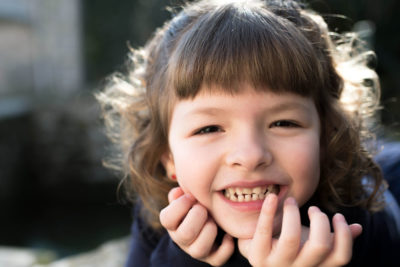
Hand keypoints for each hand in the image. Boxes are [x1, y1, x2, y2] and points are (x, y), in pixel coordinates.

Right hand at [159, 187, 234, 265]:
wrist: (205, 225)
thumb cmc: (194, 206)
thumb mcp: (186, 198)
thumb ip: (180, 194)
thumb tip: (178, 192)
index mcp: (173, 224)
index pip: (166, 219)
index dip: (180, 206)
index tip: (191, 196)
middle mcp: (181, 240)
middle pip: (185, 234)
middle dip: (198, 216)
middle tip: (204, 207)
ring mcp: (195, 251)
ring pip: (199, 249)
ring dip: (210, 231)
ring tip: (214, 220)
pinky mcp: (211, 259)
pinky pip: (217, 260)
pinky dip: (225, 247)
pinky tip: (227, 235)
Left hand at [238, 194, 362, 266]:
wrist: (258, 254)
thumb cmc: (289, 246)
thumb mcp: (311, 243)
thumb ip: (333, 238)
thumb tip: (357, 227)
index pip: (341, 257)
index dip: (343, 235)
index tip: (337, 215)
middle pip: (319, 245)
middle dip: (319, 220)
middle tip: (313, 208)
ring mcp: (277, 265)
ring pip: (292, 238)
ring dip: (293, 213)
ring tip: (291, 200)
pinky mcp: (258, 256)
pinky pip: (264, 231)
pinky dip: (268, 211)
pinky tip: (273, 197)